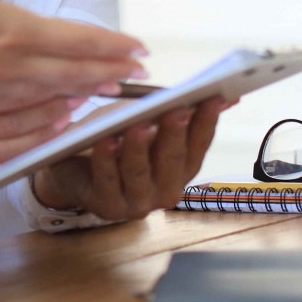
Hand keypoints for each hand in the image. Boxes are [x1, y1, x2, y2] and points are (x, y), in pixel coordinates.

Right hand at [0, 0, 147, 116]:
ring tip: (112, 89)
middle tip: (140, 74)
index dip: (112, 44)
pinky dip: (54, 107)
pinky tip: (59, 107)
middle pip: (74, 71)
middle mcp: (10, 66)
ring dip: (87, 90)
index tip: (140, 47)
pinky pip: (28, 109)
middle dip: (111, 71)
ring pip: (54, 93)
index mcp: (11, 30)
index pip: (76, 39)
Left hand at [31, 96, 235, 220]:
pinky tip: (106, 140)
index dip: (208, 121)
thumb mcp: (149, 125)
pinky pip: (107, 179)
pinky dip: (107, 158)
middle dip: (175, 132)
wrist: (75, 172)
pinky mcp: (106, 205)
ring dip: (140, 147)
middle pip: (172, 159)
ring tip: (140, 124)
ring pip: (139, 171)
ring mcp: (137, 202)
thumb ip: (180, 115)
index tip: (214, 96)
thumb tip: (226, 97)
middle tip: (178, 108)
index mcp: (182, 170)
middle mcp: (165, 190)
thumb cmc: (118, 142)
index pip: (199, 145)